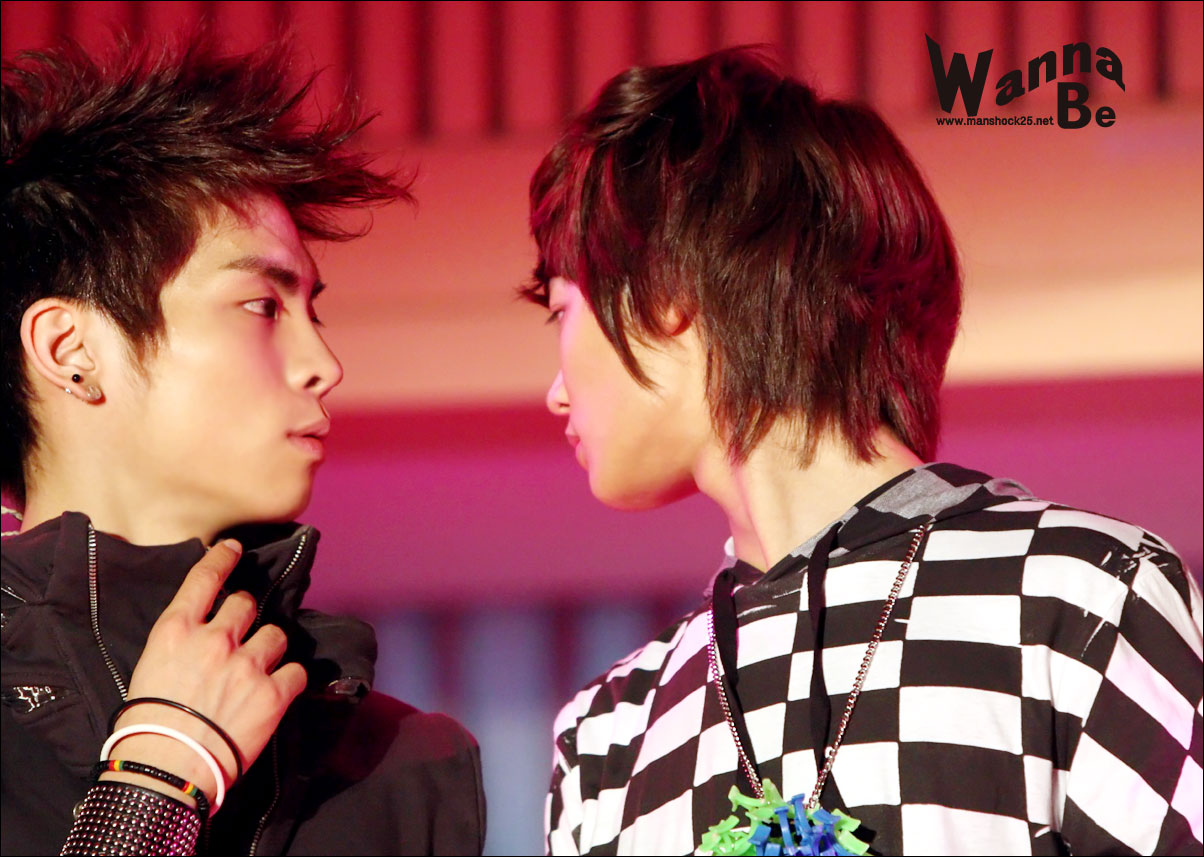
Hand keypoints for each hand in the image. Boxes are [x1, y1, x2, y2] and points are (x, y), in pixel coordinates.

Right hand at [101, 540, 306, 805]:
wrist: (164, 768)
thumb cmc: (147, 726)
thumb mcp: (149, 668)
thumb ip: (180, 643)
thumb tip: (199, 637)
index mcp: (176, 631)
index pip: (204, 579)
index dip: (221, 559)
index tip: (232, 548)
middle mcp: (215, 639)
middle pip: (245, 604)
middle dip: (246, 615)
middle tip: (241, 635)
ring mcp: (247, 665)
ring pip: (275, 634)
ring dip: (270, 647)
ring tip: (258, 669)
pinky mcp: (273, 693)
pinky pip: (296, 671)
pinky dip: (289, 680)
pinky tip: (278, 691)